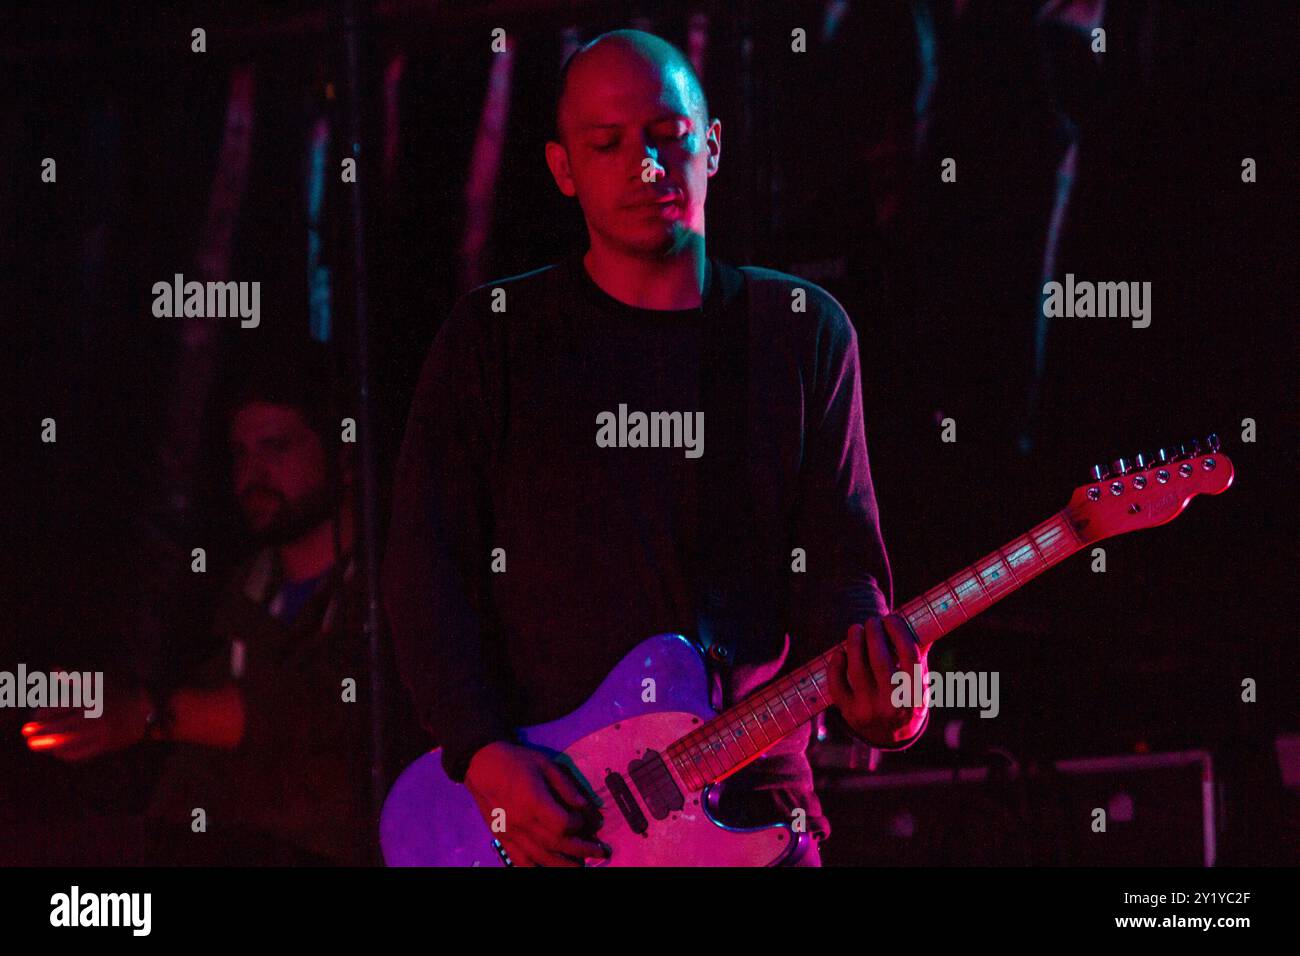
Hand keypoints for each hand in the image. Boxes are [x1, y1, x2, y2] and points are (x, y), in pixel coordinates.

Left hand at [23, 681, 152, 761]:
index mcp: (90, 698)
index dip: (42, 713)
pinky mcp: (106, 745)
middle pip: (60, 726)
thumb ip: (75, 679)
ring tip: (36, 746)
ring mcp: (100, 732)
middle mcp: (93, 716)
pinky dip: (67, 754)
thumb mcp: (99, 681)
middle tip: (27, 735)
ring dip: (49, 745)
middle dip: (41, 732)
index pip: (58, 707)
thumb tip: (54, 671)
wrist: (148, 709)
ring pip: (68, 741)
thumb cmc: (121, 692)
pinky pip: (82, 753)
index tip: (34, 717)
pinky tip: (58, 753)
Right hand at [464, 741, 608, 866]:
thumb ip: (567, 788)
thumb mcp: (546, 765)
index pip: (562, 824)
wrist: (481, 765)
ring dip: (564, 865)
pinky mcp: (502, 839)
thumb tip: (586, 807)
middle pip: (556, 845)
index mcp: (533, 802)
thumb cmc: (516, 762)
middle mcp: (522, 822)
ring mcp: (510, 834)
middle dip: (582, 850)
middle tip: (602, 851)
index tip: (586, 819)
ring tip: (581, 866)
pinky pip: (520, 861)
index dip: (579, 825)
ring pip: (541, 858)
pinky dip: (536, 868)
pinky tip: (550, 869)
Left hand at [827, 614, 927, 746]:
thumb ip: (920, 655)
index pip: (910, 656)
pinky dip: (836, 665)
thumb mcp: (921, 683)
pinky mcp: (848, 712)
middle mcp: (892, 706)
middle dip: (874, 634)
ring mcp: (868, 710)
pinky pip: (837, 684)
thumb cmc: (908, 699)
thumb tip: (924, 621)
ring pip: (857, 670)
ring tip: (856, 629)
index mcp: (916, 696)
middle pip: (880, 661)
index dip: (899, 632)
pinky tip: (841, 652)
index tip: (892, 618)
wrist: (891, 737)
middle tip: (873, 621)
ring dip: (854, 643)